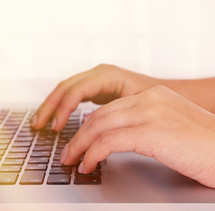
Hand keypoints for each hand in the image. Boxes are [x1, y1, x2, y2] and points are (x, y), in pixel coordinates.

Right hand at [31, 64, 159, 130]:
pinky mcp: (100, 90)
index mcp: (108, 76)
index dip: (63, 110)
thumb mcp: (138, 108)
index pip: (76, 91)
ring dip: (53, 106)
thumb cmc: (160, 102)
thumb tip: (91, 131)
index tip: (57, 129)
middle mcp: (101, 74)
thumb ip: (114, 117)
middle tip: (39, 127)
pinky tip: (59, 120)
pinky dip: (63, 107)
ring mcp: (99, 80)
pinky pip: (75, 95)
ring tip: (41, 124)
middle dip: (50, 107)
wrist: (175, 97)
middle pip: (66, 87)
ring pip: (67, 90)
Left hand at [61, 85, 214, 189]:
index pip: (111, 108)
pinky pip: (109, 141)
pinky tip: (89, 165)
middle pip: (100, 116)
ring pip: (99, 126)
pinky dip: (93, 154)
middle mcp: (151, 99)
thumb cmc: (212, 148)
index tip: (80, 141)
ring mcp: (151, 113)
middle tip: (68, 153)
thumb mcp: (175, 129)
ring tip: (72, 161)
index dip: (90, 126)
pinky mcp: (153, 133)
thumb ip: (149, 128)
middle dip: (78, 136)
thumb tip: (122, 140)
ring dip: (80, 146)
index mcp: (156, 96)